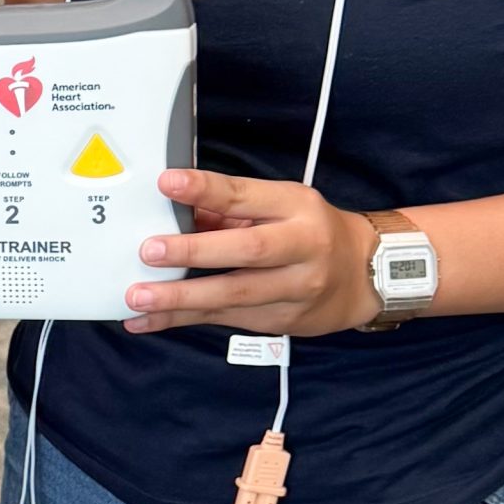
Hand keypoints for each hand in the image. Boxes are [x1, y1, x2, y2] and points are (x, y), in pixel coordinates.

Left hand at [122, 169, 379, 334]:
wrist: (366, 274)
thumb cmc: (309, 230)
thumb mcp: (280, 205)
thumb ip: (229, 208)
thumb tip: (172, 209)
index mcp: (296, 207)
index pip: (246, 196)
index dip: (206, 189)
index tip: (167, 183)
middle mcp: (302, 248)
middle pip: (247, 250)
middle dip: (194, 251)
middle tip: (149, 251)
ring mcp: (295, 289)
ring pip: (234, 295)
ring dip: (181, 299)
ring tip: (138, 297)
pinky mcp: (281, 320)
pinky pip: (224, 320)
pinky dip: (180, 320)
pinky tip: (144, 320)